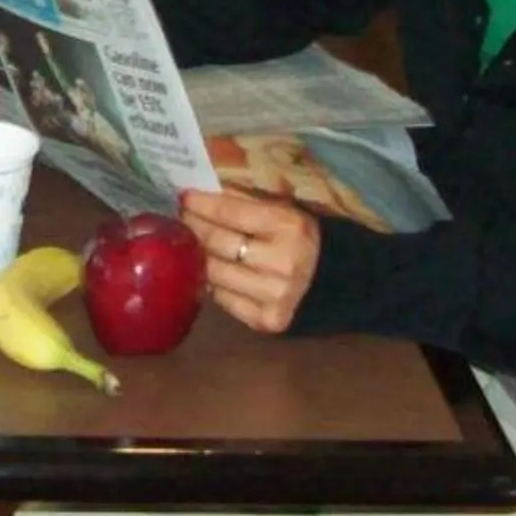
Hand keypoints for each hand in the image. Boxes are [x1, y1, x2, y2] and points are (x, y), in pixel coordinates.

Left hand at [178, 186, 320, 333]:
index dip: (202, 205)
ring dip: (197, 257)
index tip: (184, 198)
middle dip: (194, 228)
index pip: (231, 213)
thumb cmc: (299, 238)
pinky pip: (223, 299)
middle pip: (219, 242)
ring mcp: (276, 294)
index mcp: (289, 226)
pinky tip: (210, 272)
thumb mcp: (282, 211)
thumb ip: (244, 202)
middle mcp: (284, 261)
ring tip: (190, 244)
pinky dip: (212, 284)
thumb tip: (200, 195)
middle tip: (181, 219)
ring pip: (216, 274)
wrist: (334, 282)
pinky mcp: (268, 320)